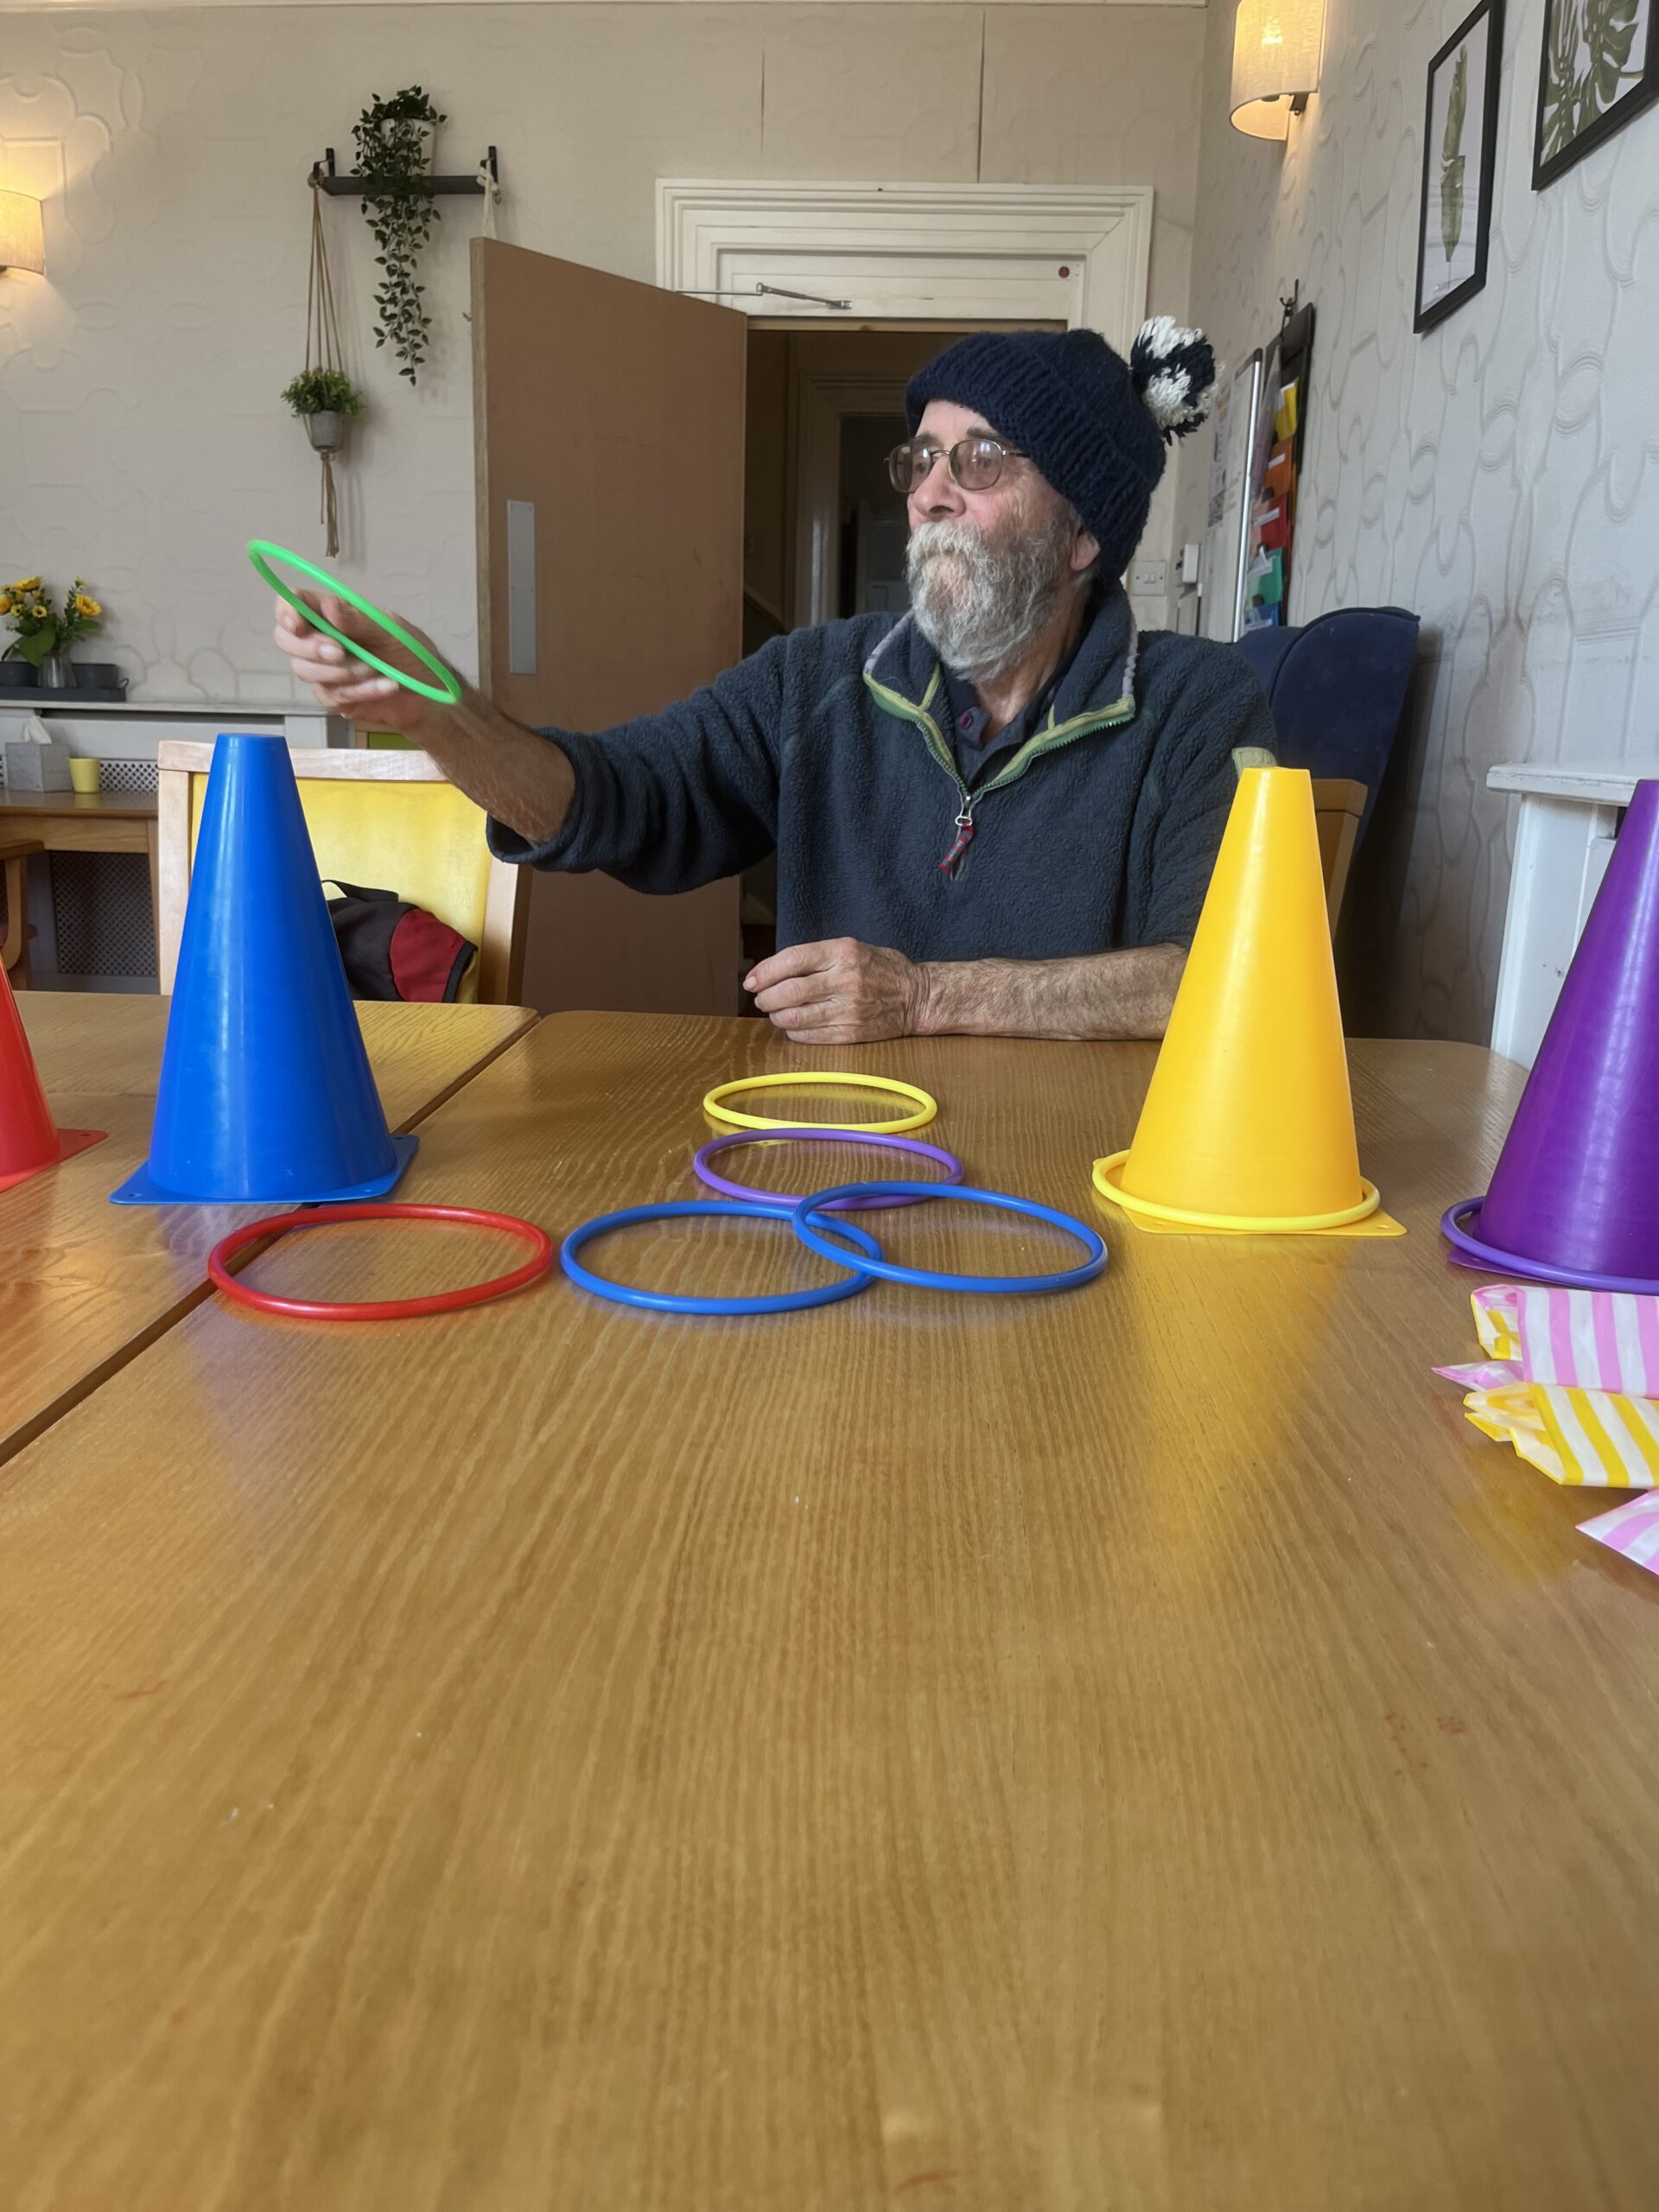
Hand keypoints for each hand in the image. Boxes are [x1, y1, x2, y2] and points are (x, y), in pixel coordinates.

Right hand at [272, 590, 456, 741]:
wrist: (431, 695)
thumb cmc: (411, 654)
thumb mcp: (390, 631)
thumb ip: (358, 620)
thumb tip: (327, 604)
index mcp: (331, 615)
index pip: (292, 605)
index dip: (287, 612)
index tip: (298, 624)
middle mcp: (320, 640)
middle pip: (286, 640)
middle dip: (311, 647)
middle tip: (340, 652)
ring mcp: (324, 671)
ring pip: (304, 670)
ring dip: (341, 671)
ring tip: (375, 669)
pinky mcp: (335, 697)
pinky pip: (332, 694)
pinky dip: (361, 690)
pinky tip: (386, 686)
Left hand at [745, 937, 931, 1043]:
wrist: (917, 996)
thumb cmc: (880, 969)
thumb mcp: (851, 948)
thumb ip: (815, 957)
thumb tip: (772, 970)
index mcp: (843, 953)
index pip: (792, 960)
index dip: (765, 971)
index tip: (752, 980)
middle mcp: (845, 980)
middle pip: (789, 992)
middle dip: (766, 997)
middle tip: (761, 999)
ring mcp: (849, 1009)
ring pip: (795, 1017)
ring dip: (777, 1016)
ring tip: (777, 1012)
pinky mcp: (851, 1033)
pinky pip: (810, 1036)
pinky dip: (794, 1031)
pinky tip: (794, 1025)